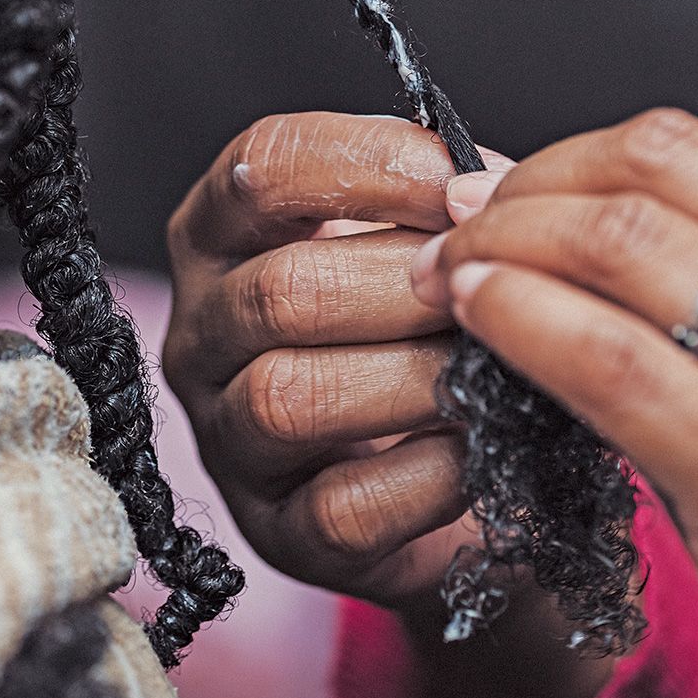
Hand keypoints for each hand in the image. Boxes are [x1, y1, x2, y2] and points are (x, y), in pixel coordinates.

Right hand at [165, 112, 611, 697]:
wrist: (441, 472)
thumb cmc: (417, 328)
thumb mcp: (408, 238)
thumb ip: (442, 203)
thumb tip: (497, 188)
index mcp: (220, 234)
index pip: (261, 166)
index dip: (365, 164)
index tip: (460, 186)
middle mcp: (200, 332)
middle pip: (279, 289)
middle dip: (407, 285)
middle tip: (496, 292)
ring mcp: (227, 439)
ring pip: (289, 397)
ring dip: (415, 378)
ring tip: (493, 371)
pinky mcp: (279, 533)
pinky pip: (340, 508)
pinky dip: (426, 477)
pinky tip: (480, 451)